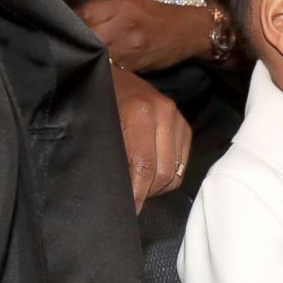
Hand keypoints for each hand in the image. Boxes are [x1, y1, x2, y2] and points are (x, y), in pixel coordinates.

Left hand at [77, 0, 210, 71]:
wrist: (190, 31)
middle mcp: (124, 26)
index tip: (71, 24)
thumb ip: (108, 5)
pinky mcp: (134, 66)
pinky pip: (111, 68)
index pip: (86, 12)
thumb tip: (80, 13)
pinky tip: (102, 65)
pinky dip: (104, 67)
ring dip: (90, 55)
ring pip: (97, 54)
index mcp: (123, 6)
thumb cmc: (160, 15)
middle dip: (81, 39)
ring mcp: (129, 48)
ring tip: (87, 54)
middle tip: (76, 42)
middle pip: (88, 34)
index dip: (75, 19)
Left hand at [111, 68, 191, 211]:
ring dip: (157, 186)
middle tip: (130, 200)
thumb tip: (116, 191)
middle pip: (164, 173)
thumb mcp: (96, 124)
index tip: (128, 211)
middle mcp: (166, 114)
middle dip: (147, 193)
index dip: (136, 193)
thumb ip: (110, 154)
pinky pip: (182, 165)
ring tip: (138, 186)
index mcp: (141, 113)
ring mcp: (178, 119)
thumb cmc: (99, 100)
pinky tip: (150, 175)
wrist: (114, 71)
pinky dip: (168, 176)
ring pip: (175, 172)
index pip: (143, 166)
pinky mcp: (185, 126)